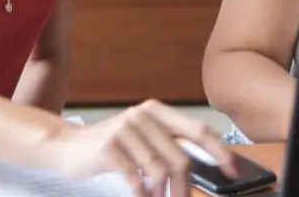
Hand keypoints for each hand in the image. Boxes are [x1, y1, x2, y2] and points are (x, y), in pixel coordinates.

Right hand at [44, 100, 235, 196]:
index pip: (198, 130)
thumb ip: (169, 144)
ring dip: (163, 193)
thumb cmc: (110, 145)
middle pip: (181, 158)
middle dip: (186, 187)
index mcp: (156, 111)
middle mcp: (142, 116)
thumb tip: (206, 165)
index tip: (232, 171)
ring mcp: (125, 131)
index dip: (219, 152)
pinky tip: (140, 195)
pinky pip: (136, 178)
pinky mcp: (108, 148)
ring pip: (160, 171)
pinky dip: (142, 193)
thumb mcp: (141, 135)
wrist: (66, 146)